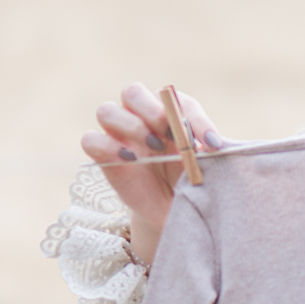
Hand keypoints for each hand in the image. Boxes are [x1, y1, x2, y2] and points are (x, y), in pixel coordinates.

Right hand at [81, 83, 221, 265]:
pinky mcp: (103, 156)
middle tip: (172, 136)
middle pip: (132, 93)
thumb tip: (212, 144)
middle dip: (153, 111)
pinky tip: (131, 160)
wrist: (172, 210)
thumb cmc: (190, 181)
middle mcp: (138, 118)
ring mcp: (118, 135)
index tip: (213, 144)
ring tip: (154, 148)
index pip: (176, 99)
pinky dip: (108, 146)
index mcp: (167, 112)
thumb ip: (205, 152)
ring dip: (131, 126)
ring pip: (107, 110)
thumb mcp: (204, 167)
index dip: (195, 119)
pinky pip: (91, 140)